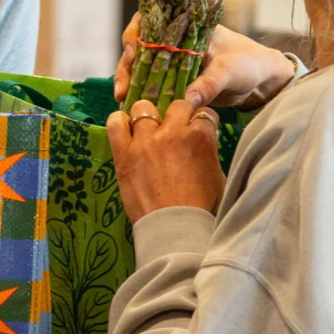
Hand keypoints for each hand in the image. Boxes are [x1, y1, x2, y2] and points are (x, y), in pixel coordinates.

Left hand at [105, 99, 225, 224]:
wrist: (175, 228)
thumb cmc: (202, 207)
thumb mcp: (218, 176)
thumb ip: (209, 151)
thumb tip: (205, 140)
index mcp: (200, 137)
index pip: (204, 114)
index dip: (201, 122)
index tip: (197, 129)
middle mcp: (173, 133)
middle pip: (177, 105)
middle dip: (179, 114)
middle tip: (174, 129)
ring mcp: (146, 141)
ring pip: (143, 108)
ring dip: (148, 115)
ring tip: (148, 128)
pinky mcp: (124, 153)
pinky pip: (115, 124)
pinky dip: (118, 122)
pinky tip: (124, 127)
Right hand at [114, 15, 295, 110]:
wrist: (263, 82)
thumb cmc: (249, 64)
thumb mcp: (230, 71)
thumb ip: (210, 84)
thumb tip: (187, 100)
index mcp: (185, 27)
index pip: (150, 22)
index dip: (136, 35)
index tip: (133, 53)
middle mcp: (173, 41)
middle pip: (138, 47)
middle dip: (126, 66)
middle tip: (123, 87)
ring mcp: (172, 61)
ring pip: (141, 67)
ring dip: (129, 82)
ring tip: (123, 99)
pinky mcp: (174, 81)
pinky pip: (151, 84)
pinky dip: (141, 94)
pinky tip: (133, 106)